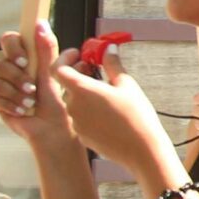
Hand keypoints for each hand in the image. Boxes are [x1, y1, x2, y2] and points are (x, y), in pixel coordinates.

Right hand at [0, 25, 81, 152]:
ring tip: (31, 103)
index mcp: (28, 58)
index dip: (13, 48)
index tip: (24, 61)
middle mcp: (14, 69)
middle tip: (32, 88)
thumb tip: (41, 24)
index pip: (10, 40)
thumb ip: (46, 49)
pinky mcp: (0, 101)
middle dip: (18, 77)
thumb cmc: (58, 102)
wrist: (53, 129)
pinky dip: (11, 105)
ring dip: (16, 93)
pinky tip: (23, 111)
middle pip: (1, 63)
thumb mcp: (54, 73)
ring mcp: (5, 86)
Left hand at [49, 45, 174, 182]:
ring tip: (105, 91)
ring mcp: (76, 122)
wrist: (141, 149)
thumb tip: (108, 49)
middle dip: (79, 74)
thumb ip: (112, 64)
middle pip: (67, 84)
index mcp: (82, 90)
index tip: (77, 54)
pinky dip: (89, 109)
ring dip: (84, 93)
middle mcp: (73, 106)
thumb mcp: (127, 84)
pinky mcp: (82, 135)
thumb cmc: (136, 117)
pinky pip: (81, 116)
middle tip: (95, 69)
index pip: (57, 68)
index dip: (65, 58)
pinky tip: (108, 111)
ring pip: (74, 101)